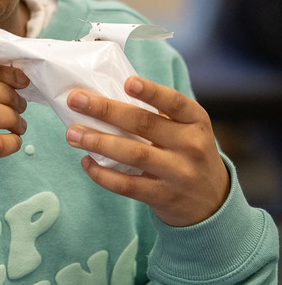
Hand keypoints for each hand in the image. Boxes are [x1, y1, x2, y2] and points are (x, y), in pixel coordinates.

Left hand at [65, 75, 228, 225]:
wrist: (212, 202)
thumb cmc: (186, 154)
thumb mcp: (186, 131)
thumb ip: (157, 116)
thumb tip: (101, 96)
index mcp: (195, 122)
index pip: (175, 103)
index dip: (152, 92)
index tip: (128, 81)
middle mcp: (191, 146)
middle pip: (143, 124)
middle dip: (105, 110)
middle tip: (75, 100)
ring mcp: (178, 173)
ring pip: (133, 154)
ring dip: (98, 141)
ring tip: (72, 134)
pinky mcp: (164, 197)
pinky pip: (127, 185)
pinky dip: (102, 174)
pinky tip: (86, 162)